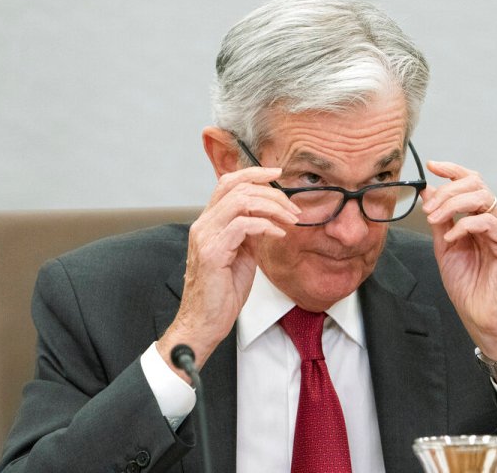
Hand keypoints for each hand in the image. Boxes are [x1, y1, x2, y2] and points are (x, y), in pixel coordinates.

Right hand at [157, 166, 300, 377]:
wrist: (204, 322)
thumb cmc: (222, 293)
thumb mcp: (241, 256)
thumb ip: (249, 234)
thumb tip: (269, 218)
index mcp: (208, 223)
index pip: (228, 184)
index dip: (253, 174)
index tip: (277, 175)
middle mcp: (203, 225)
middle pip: (235, 186)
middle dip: (270, 190)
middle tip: (293, 206)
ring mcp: (205, 237)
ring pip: (240, 201)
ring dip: (272, 207)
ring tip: (290, 219)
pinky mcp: (212, 252)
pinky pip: (243, 225)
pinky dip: (266, 226)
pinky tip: (279, 235)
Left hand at [421, 161, 496, 370]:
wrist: (481, 317)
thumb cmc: (467, 286)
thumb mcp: (445, 247)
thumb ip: (439, 220)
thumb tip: (428, 192)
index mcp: (483, 218)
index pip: (472, 183)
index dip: (453, 170)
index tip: (433, 165)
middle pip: (476, 185)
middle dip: (447, 192)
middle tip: (428, 211)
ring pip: (483, 198)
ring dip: (453, 205)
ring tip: (435, 221)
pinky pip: (488, 222)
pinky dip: (464, 225)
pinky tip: (451, 237)